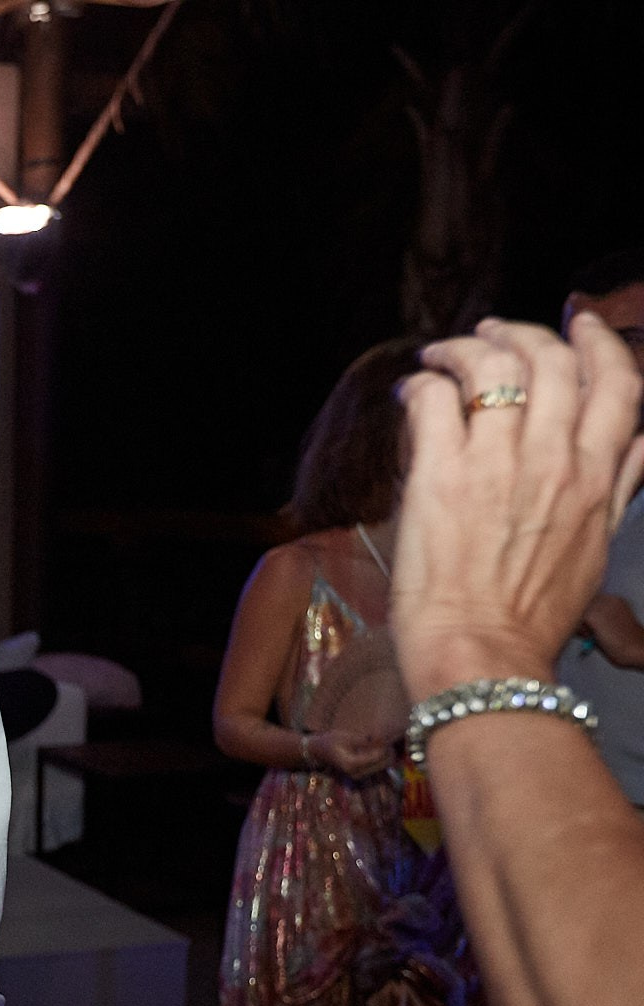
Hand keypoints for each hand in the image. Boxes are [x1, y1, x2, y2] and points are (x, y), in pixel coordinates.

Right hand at [316, 729, 392, 778]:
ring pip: (382, 767)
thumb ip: (364, 741)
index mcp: (352, 764)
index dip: (385, 746)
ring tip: (384, 743)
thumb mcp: (345, 738)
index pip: (377, 756)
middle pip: (383, 764)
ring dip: (386, 755)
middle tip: (388, 739)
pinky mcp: (360, 774)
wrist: (316, 753)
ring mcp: (359, 776)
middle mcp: (357, 773)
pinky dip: (380, 759)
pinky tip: (378, 749)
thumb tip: (383, 739)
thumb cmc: (328, 742)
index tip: (388, 736)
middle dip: (389, 752)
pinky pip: (376, 767)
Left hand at [394, 314, 643, 697]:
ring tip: (444, 352)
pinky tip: (414, 391)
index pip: (617, 386)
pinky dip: (424, 384)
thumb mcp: (597, 545)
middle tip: (493, 329)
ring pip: (494, 366)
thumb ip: (620, 486)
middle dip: (525, 332)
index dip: (600, 344)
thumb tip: (643, 443)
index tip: (581, 323)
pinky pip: (436, 399)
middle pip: (553, 362)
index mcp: (596, 477)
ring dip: (465, 347)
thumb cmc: (532, 614)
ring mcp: (497, 463)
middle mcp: (554, 461)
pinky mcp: (441, 474)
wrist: (482, 652)